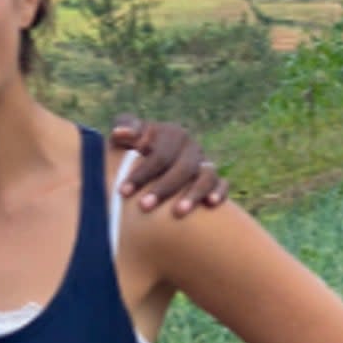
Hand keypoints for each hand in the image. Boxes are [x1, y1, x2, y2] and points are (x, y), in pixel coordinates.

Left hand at [110, 114, 227, 215]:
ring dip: (193, 194)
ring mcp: (202, 161)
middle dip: (163, 188)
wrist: (146, 163)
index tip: (123, 192)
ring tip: (178, 212)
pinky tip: (210, 204)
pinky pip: (221, 183)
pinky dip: (219, 192)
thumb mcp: (123, 137)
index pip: (159, 154)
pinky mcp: (211, 177)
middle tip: (144, 207)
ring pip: (205, 176)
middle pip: (182, 168)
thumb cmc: (129, 150)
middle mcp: (189, 146)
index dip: (142, 173)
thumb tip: (120, 133)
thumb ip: (122, 130)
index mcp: (170, 133)